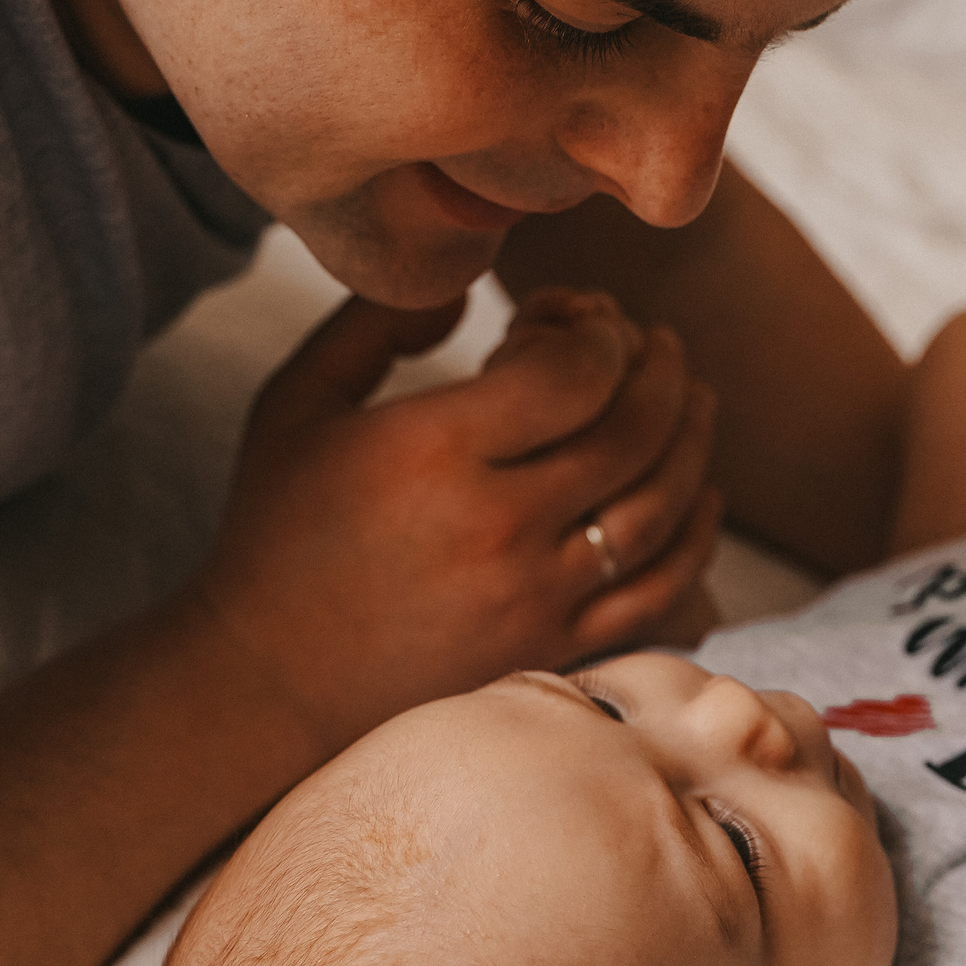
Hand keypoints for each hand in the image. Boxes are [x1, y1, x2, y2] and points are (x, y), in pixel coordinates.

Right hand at [193, 288, 722, 750]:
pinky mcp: (553, 650)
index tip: (574, 317)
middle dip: (657, 365)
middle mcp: (496, 525)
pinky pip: (662, 588)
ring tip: (689, 393)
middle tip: (651, 340)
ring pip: (663, 504)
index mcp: (431, 450)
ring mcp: (534, 597)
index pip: (574, 370)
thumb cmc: (278, 531)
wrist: (266, 682)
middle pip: (633, 427)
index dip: (596, 327)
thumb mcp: (296, 401)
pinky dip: (697, 534)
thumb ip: (377, 320)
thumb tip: (471, 282)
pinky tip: (699, 492)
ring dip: (692, 434)